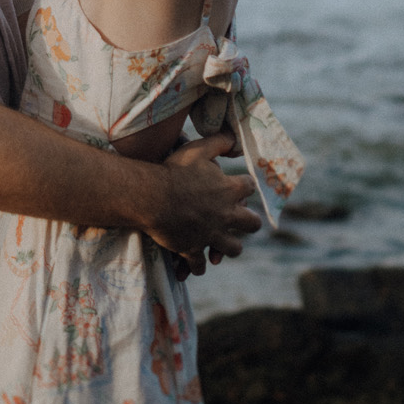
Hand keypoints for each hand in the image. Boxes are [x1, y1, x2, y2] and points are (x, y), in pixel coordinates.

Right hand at [155, 132, 259, 264]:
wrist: (152, 196)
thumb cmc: (174, 170)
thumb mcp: (198, 150)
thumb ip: (219, 142)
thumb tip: (235, 138)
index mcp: (229, 190)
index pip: (249, 187)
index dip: (247, 186)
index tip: (243, 186)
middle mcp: (226, 215)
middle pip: (252, 224)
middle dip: (250, 222)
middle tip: (243, 221)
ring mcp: (211, 234)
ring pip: (233, 248)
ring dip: (229, 247)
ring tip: (224, 246)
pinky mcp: (193, 249)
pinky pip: (200, 265)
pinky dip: (198, 266)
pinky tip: (196, 265)